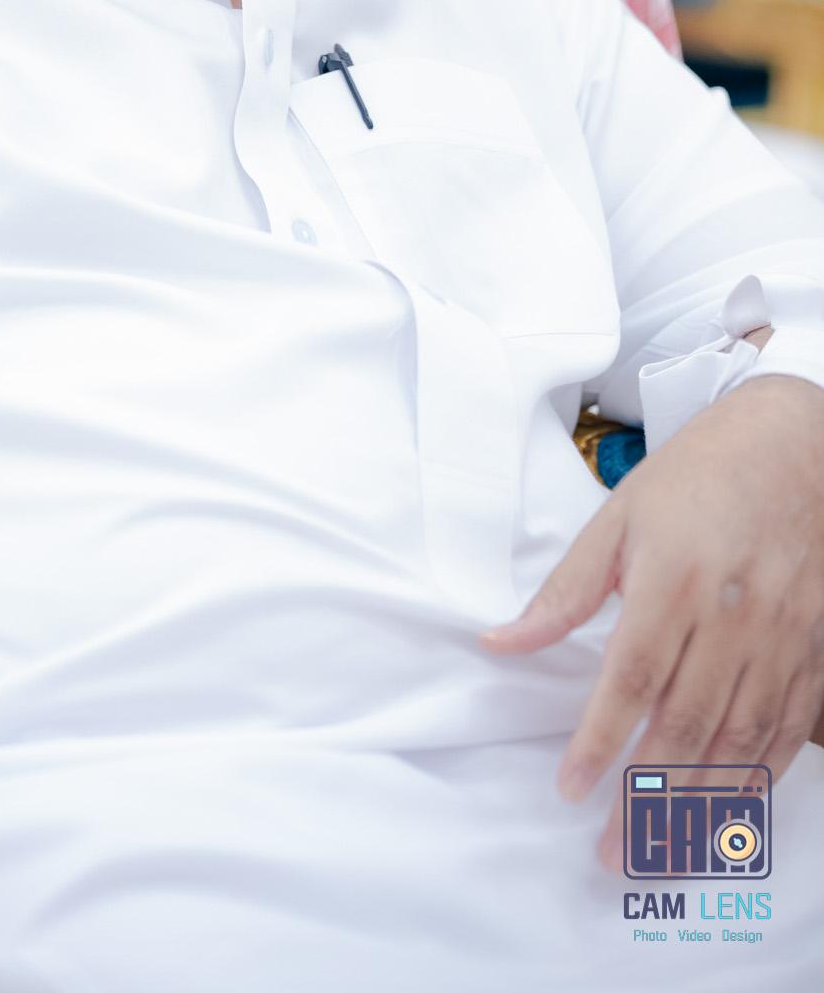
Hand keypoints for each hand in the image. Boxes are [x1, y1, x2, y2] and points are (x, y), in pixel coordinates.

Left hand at [483, 367, 823, 870]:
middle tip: (612, 850)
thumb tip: (502, 642)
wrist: (797, 443)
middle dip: (645, 796)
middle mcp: (733, 617)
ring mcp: (782, 638)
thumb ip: (566, 591)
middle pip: (687, 726)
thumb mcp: (620, 516)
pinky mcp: (815, 648)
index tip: (572, 789)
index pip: (632, 681)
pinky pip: (790, 729)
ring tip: (662, 849)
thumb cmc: (699, 475)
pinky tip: (731, 809)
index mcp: (674, 580)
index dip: (601, 742)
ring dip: (700, 803)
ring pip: (741, 740)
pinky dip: (762, 776)